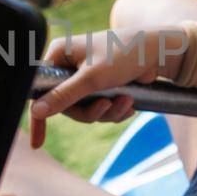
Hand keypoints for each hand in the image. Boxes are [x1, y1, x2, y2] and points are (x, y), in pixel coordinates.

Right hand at [28, 30, 171, 147]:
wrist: (161, 51)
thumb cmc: (125, 54)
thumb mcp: (93, 78)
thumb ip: (64, 96)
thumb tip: (36, 111)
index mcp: (60, 54)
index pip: (39, 89)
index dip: (39, 116)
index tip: (38, 144)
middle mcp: (69, 64)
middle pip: (66, 105)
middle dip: (91, 111)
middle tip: (108, 105)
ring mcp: (86, 75)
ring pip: (86, 109)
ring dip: (108, 111)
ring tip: (127, 101)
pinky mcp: (102, 85)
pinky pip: (100, 108)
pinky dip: (115, 110)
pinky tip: (130, 103)